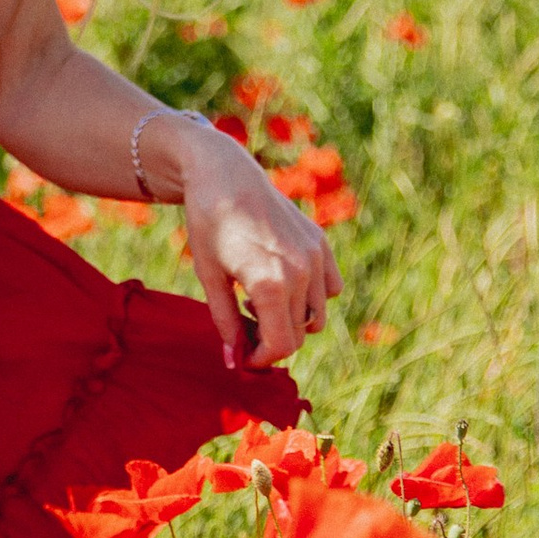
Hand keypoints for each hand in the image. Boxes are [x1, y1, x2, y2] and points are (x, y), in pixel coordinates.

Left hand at [171, 123, 341, 371]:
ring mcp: (315, 256)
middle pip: (298, 334)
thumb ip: (225, 322)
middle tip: (242, 327)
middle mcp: (300, 271)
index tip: (243, 358)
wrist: (224, 174)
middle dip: (271, 340)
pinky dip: (312, 297)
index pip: (280, 345)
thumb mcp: (209, 276)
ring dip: (291, 321)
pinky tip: (282, 283)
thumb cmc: (208, 224)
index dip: (261, 360)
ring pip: (316, 316)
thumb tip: (234, 362)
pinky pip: (330, 289)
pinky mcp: (321, 243)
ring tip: (258, 301)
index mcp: (269, 283)